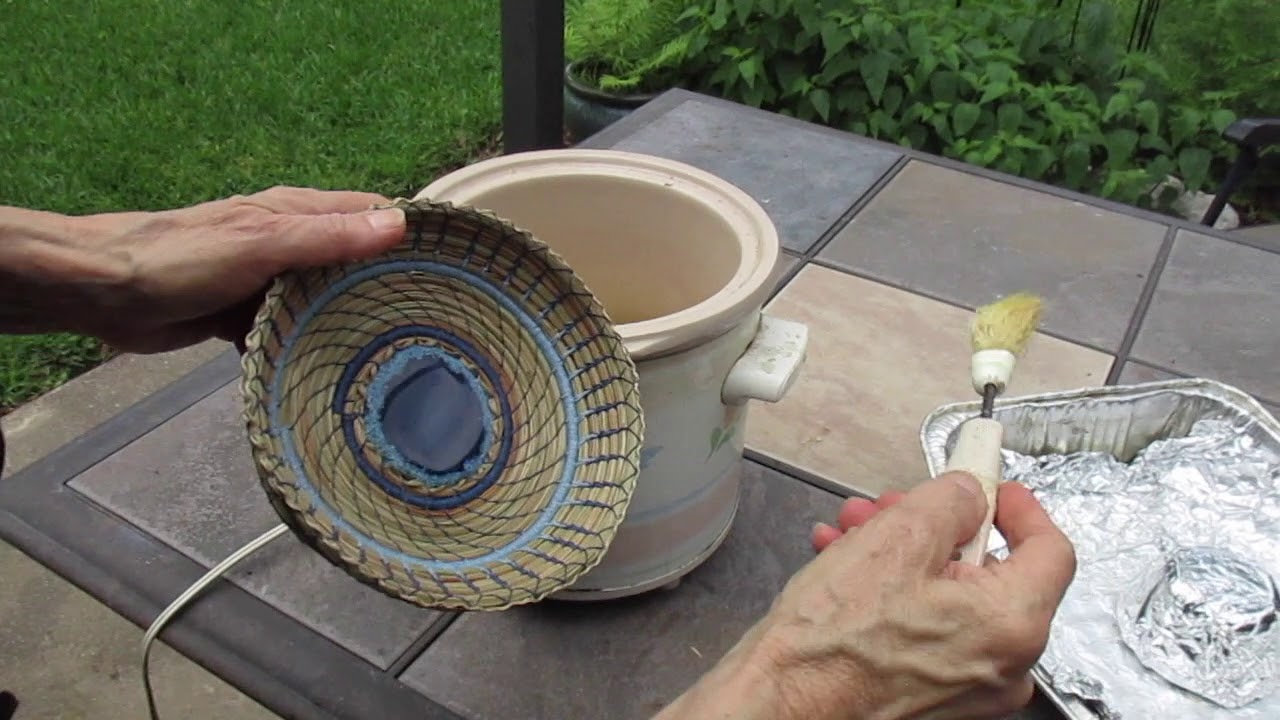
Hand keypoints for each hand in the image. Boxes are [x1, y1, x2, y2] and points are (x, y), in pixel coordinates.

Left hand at [1, 186, 405, 352]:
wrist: (104, 293)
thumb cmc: (181, 258)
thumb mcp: (262, 244)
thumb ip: (327, 237)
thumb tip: (399, 225)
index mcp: (297, 213)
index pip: (370, 216)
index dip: (408, 237)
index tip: (449, 270)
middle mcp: (289, 244)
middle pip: (352, 264)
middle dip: (385, 289)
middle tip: (432, 327)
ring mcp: (269, 282)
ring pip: (323, 303)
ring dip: (347, 324)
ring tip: (395, 357)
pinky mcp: (247, 317)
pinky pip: (291, 332)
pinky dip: (308, 348)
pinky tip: (335, 375)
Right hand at [656, 473, 1074, 719]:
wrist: (783, 701)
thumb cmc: (835, 638)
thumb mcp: (897, 538)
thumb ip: (951, 501)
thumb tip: (970, 493)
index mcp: (1013, 624)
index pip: (1052, 550)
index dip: (1019, 507)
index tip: (991, 487)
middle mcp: (1005, 665)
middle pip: (991, 572)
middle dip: (935, 527)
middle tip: (891, 504)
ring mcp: (971, 689)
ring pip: (953, 598)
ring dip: (904, 555)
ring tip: (851, 531)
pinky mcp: (934, 698)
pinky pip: (931, 630)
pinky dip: (896, 595)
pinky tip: (845, 567)